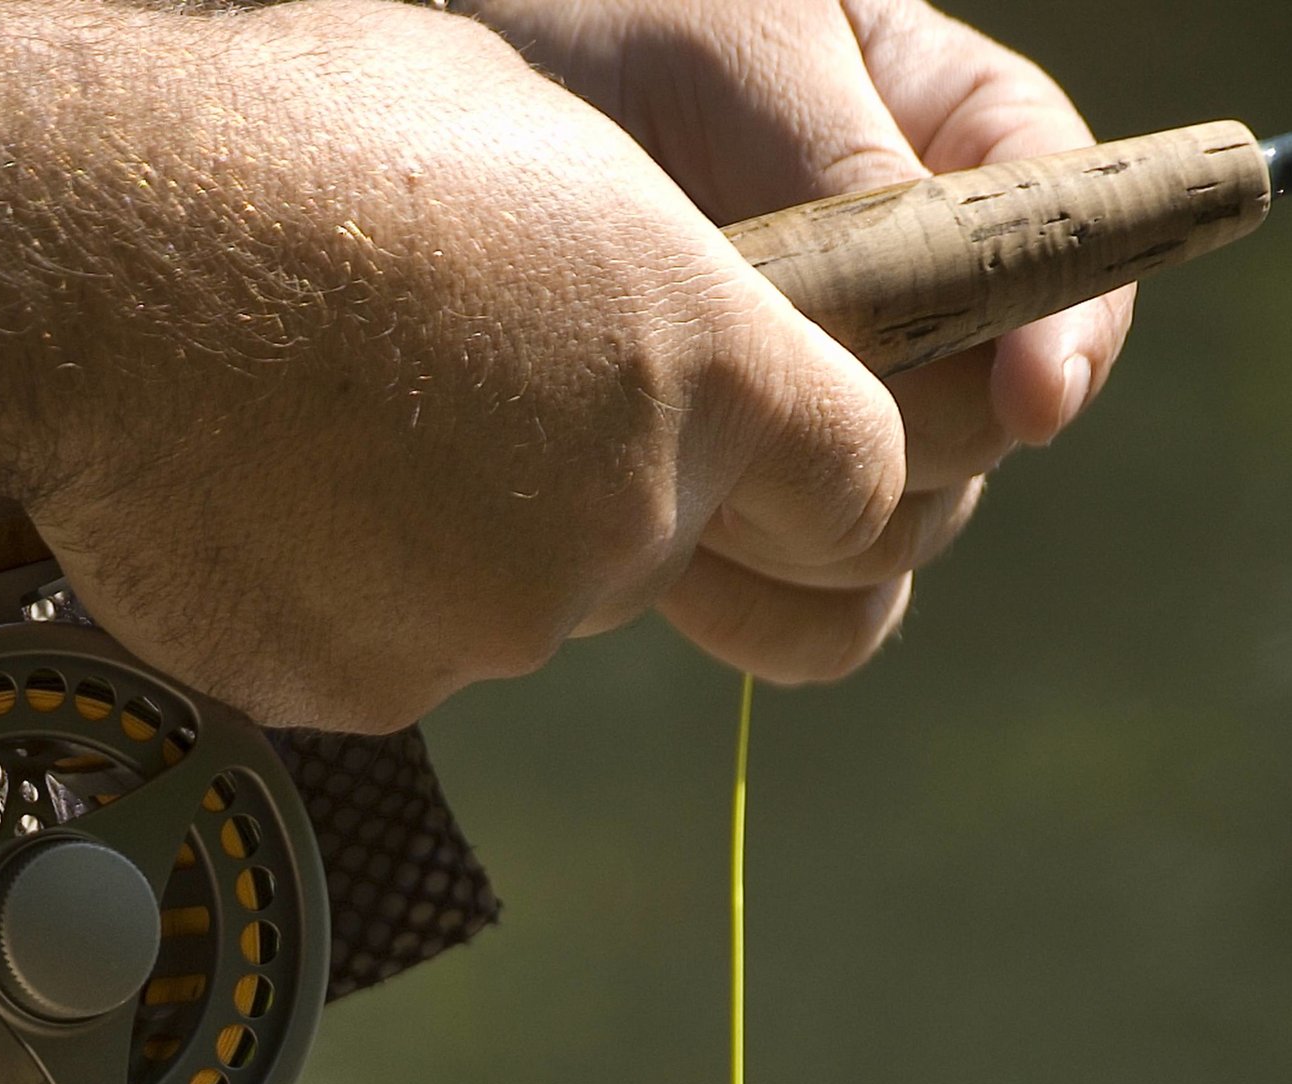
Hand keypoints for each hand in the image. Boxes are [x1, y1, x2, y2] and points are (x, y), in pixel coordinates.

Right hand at [30, 2, 909, 721]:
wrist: (111, 264)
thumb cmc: (309, 152)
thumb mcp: (536, 145)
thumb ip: (637, 284)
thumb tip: (640, 348)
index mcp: (708, 365)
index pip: (859, 485)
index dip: (814, 472)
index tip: (777, 469)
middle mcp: (629, 519)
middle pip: (657, 546)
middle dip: (587, 487)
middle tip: (455, 388)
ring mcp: (498, 626)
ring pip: (516, 606)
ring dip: (451, 540)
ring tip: (331, 423)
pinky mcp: (374, 693)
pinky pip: (386, 654)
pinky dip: (341, 597)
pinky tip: (266, 491)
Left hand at [461, 0, 1131, 674]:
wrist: (414, 142)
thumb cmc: (591, 18)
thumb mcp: (728, 46)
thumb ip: (845, 166)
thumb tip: (941, 316)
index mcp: (947, 153)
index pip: (1066, 254)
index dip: (1070, 332)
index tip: (1031, 397)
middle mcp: (907, 304)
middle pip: (976, 436)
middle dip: (891, 440)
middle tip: (761, 397)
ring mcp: (816, 423)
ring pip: (895, 542)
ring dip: (813, 532)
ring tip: (685, 465)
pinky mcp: (721, 512)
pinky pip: (802, 623)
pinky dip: (757, 612)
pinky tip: (668, 568)